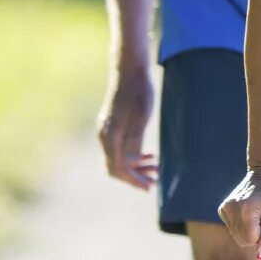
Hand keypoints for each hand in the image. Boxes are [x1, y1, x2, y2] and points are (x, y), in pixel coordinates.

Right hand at [96, 60, 157, 189]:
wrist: (130, 72)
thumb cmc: (138, 92)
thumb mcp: (142, 116)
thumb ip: (135, 139)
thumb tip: (133, 162)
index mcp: (110, 134)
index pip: (117, 167)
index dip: (133, 180)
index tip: (148, 187)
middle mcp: (104, 135)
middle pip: (115, 167)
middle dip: (134, 177)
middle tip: (154, 182)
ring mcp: (107, 131)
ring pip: (118, 159)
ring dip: (136, 167)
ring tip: (156, 170)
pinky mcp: (113, 127)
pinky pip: (119, 149)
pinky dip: (133, 157)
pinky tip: (149, 157)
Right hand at [218, 166, 260, 259]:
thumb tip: (260, 255)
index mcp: (245, 211)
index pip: (250, 241)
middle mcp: (230, 210)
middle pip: (242, 241)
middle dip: (255, 234)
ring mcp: (224, 209)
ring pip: (237, 235)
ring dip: (250, 229)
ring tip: (258, 213)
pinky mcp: (222, 209)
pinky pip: (233, 227)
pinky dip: (243, 224)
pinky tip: (250, 210)